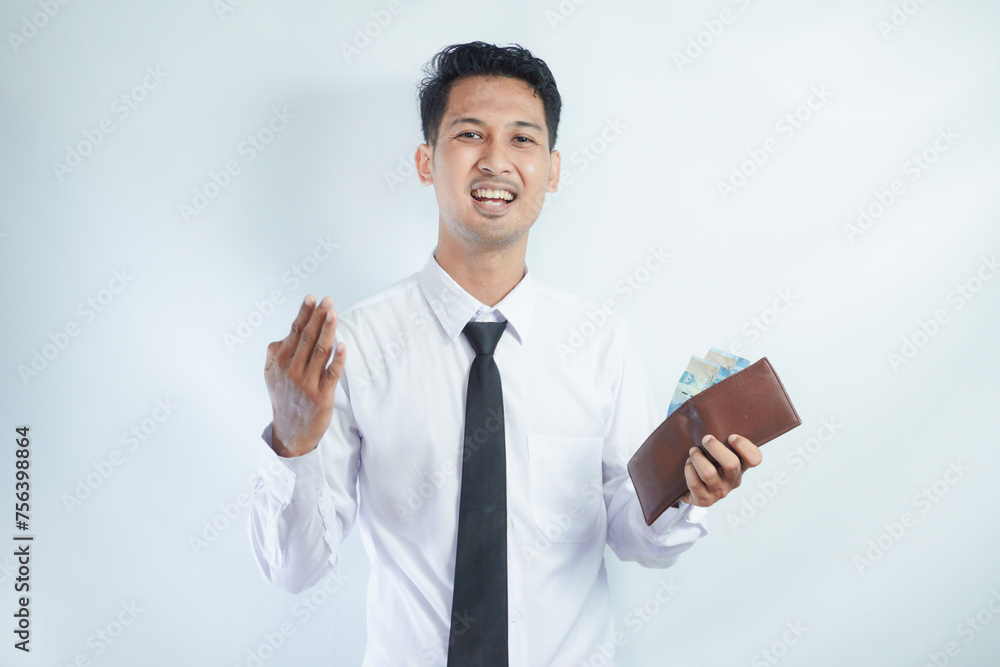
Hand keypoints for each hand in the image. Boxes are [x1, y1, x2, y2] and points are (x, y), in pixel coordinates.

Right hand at [264, 295, 345, 456]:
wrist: (291, 431)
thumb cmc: (284, 397)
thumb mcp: (271, 374)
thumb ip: (276, 351)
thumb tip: (288, 331)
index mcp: (280, 361)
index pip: (294, 332)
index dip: (304, 314)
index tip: (313, 298)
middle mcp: (292, 370)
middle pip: (307, 338)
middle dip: (318, 317)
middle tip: (328, 300)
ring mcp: (307, 382)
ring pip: (320, 351)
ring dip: (328, 331)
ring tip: (334, 314)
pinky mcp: (322, 395)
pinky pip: (332, 373)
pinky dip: (338, 359)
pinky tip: (343, 345)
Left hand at [678, 433, 761, 506]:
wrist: (691, 487)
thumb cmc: (707, 461)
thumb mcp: (716, 450)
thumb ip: (719, 436)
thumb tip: (707, 409)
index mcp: (741, 465)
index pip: (755, 459)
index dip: (745, 446)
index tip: (731, 436)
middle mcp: (733, 480)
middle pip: (731, 464)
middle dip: (715, 448)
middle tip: (705, 439)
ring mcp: (720, 492)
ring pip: (709, 473)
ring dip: (698, 458)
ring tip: (693, 451)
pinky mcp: (705, 500)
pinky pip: (695, 483)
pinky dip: (689, 469)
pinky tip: (688, 464)